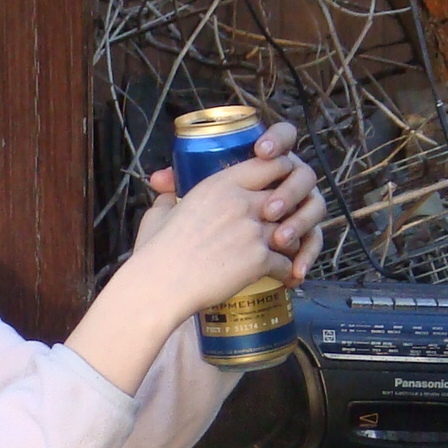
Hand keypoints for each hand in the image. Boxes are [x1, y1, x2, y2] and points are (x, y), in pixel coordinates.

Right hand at [68, 121, 325, 392]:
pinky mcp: (258, 259)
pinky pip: (285, 262)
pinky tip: (283, 278)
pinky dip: (286, 273)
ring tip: (287, 254)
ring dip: (291, 244)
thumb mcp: (159, 213)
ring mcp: (252, 230)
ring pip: (291, 232)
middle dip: (290, 213)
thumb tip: (166, 188)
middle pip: (284, 197)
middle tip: (288, 226)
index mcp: (219, 184)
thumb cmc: (156, 251)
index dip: (279, 175)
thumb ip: (169, 196)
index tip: (279, 188)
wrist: (161, 284)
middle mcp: (240, 202)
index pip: (267, 164)